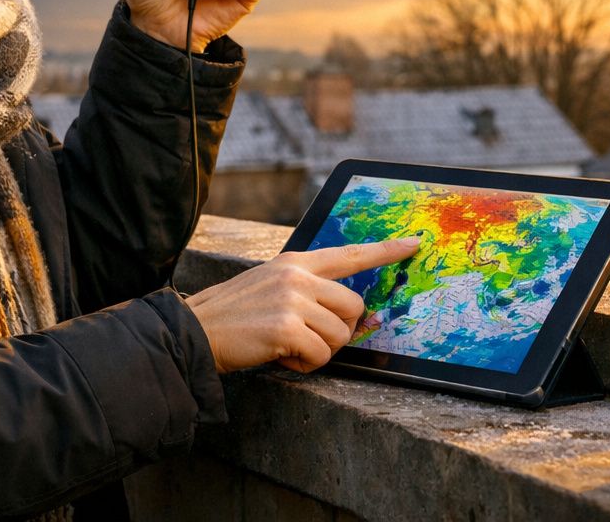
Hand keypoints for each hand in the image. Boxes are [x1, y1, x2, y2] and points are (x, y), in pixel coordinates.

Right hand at [183, 236, 422, 373]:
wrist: (195, 331)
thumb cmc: (235, 315)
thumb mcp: (271, 285)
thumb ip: (308, 291)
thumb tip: (353, 315)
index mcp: (296, 261)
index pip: (350, 253)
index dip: (386, 250)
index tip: (414, 244)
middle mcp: (297, 275)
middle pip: (354, 308)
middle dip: (338, 331)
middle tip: (306, 338)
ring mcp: (292, 299)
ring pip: (339, 336)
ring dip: (318, 352)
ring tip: (285, 346)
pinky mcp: (286, 327)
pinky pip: (320, 357)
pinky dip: (303, 365)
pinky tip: (279, 356)